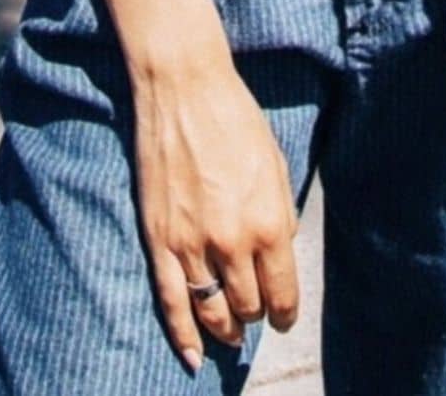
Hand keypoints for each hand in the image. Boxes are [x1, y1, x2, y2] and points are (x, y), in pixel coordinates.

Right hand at [132, 56, 300, 371]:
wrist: (184, 89)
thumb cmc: (236, 120)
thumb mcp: (276, 166)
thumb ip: (280, 218)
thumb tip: (280, 257)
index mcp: (268, 222)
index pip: (282, 292)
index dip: (285, 313)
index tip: (284, 317)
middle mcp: (232, 241)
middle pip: (248, 305)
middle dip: (256, 314)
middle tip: (256, 312)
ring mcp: (192, 243)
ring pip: (213, 310)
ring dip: (225, 328)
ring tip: (231, 334)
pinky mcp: (159, 240)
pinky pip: (171, 301)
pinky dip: (182, 335)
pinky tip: (193, 356)